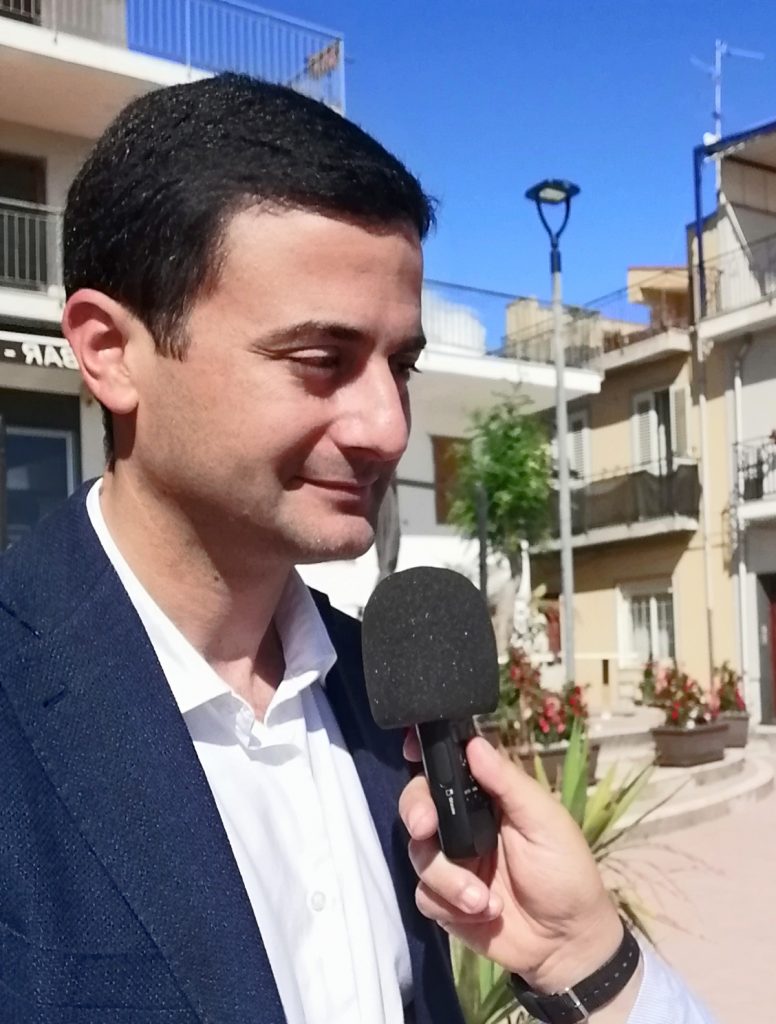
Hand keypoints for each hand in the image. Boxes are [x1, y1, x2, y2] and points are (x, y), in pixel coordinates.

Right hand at [399, 732, 622, 993]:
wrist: (567, 943)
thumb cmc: (565, 872)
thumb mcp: (545, 821)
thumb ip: (508, 783)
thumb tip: (474, 743)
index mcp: (487, 797)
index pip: (448, 767)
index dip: (425, 756)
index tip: (411, 753)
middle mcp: (462, 824)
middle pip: (418, 803)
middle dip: (416, 811)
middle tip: (424, 828)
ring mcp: (451, 862)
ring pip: (418, 853)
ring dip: (448, 878)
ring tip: (483, 899)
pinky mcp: (445, 900)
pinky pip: (424, 894)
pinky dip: (451, 905)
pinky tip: (484, 912)